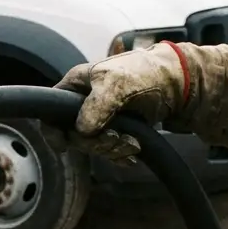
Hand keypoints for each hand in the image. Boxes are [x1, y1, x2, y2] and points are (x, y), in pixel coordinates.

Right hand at [53, 43, 193, 161]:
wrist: (177, 83)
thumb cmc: (144, 73)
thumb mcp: (116, 84)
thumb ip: (95, 106)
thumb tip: (81, 130)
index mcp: (75, 86)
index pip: (49, 113)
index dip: (53, 132)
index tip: (64, 146)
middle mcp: (83, 104)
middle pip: (74, 136)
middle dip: (96, 143)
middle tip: (116, 139)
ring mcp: (99, 118)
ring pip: (92, 146)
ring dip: (112, 149)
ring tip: (132, 144)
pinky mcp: (116, 130)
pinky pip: (108, 151)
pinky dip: (120, 155)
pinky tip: (133, 153)